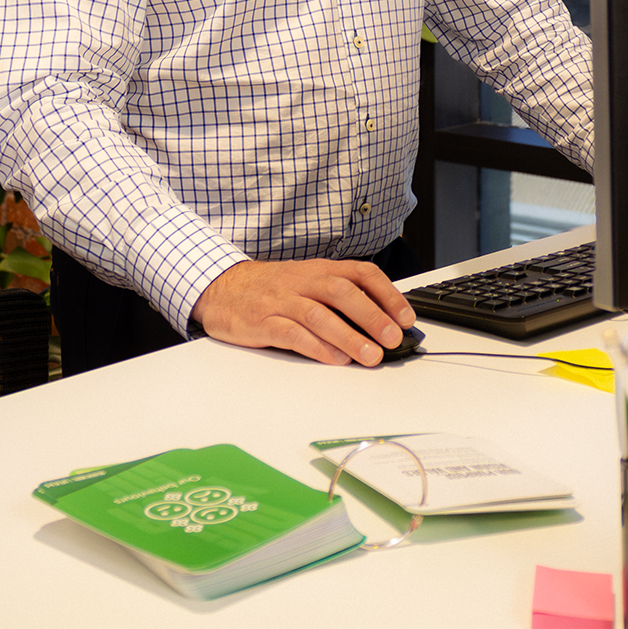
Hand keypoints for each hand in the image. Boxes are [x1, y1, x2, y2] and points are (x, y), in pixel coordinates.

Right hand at [190, 258, 416, 366]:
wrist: (221, 286)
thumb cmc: (271, 287)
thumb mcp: (307, 281)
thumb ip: (338, 297)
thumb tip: (380, 322)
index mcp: (319, 269)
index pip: (361, 273)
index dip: (387, 294)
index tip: (406, 317)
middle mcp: (303, 281)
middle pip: (343, 292)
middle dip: (373, 316)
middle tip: (393, 338)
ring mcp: (282, 300)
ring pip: (320, 315)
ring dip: (349, 336)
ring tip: (371, 355)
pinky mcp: (263, 321)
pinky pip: (292, 333)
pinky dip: (316, 347)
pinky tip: (335, 359)